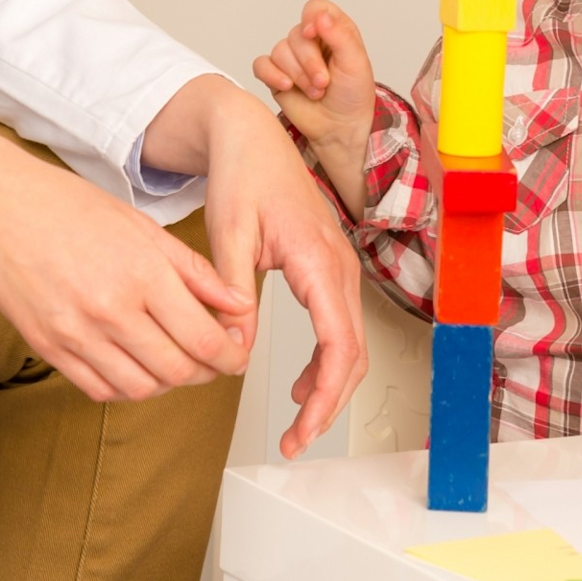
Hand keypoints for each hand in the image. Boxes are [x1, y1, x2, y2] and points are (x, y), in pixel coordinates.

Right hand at [0, 105, 251, 403]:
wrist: (1, 208)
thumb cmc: (71, 208)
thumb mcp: (146, 228)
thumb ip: (194, 271)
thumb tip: (237, 303)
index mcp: (142, 274)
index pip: (202, 337)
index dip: (229, 355)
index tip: (238, 355)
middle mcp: (110, 310)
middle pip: (176, 369)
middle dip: (206, 372)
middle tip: (215, 361)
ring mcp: (76, 334)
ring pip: (139, 388)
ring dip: (167, 383)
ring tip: (178, 362)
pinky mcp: (48, 348)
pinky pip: (98, 389)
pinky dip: (126, 387)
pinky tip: (136, 366)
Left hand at [163, 77, 368, 457]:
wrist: (251, 137)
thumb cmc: (242, 175)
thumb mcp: (227, 235)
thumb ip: (234, 295)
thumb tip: (236, 354)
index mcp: (316, 259)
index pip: (338, 345)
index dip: (324, 398)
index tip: (298, 433)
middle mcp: (338, 265)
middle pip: (354, 353)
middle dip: (331, 405)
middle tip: (295, 443)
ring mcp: (339, 266)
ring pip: (352, 343)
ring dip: (331, 387)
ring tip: (298, 423)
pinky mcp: (330, 268)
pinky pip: (342, 325)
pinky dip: (329, 362)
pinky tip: (304, 382)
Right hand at [253, 0, 376, 158]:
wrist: (339, 127)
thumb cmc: (352, 95)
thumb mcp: (355, 63)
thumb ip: (340, 36)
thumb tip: (320, 16)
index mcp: (332, 31)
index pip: (315, 9)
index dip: (311, 19)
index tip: (314, 34)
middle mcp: (310, 41)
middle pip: (296, 35)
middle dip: (309, 62)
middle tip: (323, 83)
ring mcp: (291, 58)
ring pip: (279, 51)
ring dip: (297, 75)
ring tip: (315, 92)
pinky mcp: (275, 75)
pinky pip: (261, 65)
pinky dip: (271, 75)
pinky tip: (286, 86)